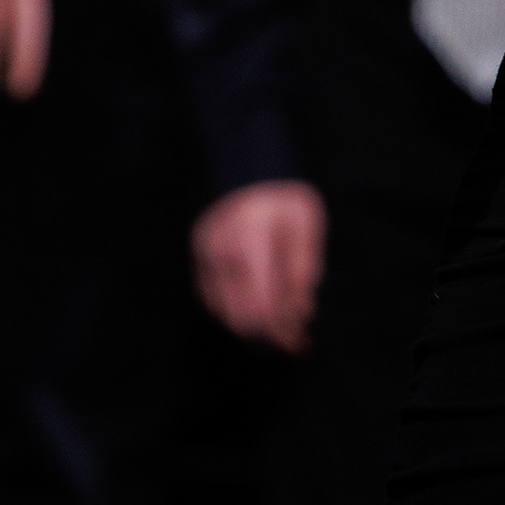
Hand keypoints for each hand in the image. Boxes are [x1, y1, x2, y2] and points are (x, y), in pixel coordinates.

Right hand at [191, 181, 327, 353]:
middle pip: (240, 320)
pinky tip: (259, 310)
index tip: (302, 343)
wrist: (246, 162)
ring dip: (252, 329)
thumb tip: (302, 312)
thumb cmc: (283, 194)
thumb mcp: (306, 224)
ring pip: (223, 314)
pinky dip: (235, 312)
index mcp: (251, 245)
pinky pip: (212, 299)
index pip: (262, 310)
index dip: (282, 334)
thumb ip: (303, 269)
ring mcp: (204, 257)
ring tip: (280, 328)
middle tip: (294, 340)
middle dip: (269, 337)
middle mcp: (221, 256)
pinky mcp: (198, 257)